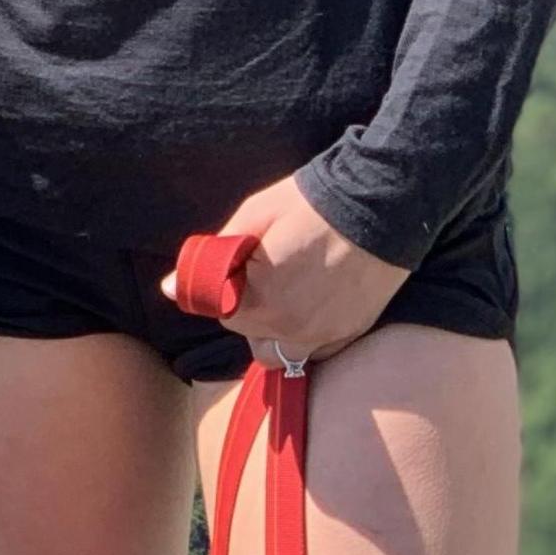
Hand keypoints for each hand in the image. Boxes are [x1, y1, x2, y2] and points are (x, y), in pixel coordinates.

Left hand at [161, 175, 408, 362]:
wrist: (384, 202)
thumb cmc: (313, 202)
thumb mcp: (256, 215)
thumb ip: (214, 256)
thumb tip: (172, 286)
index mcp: (260, 299)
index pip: (219, 311)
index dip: (223, 285)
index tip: (235, 264)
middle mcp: (289, 329)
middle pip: (247, 332)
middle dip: (245, 305)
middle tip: (263, 269)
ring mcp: (322, 337)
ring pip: (277, 352)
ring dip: (271, 329)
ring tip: (285, 293)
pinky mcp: (348, 334)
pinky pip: (312, 350)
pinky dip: (303, 333)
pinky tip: (312, 301)